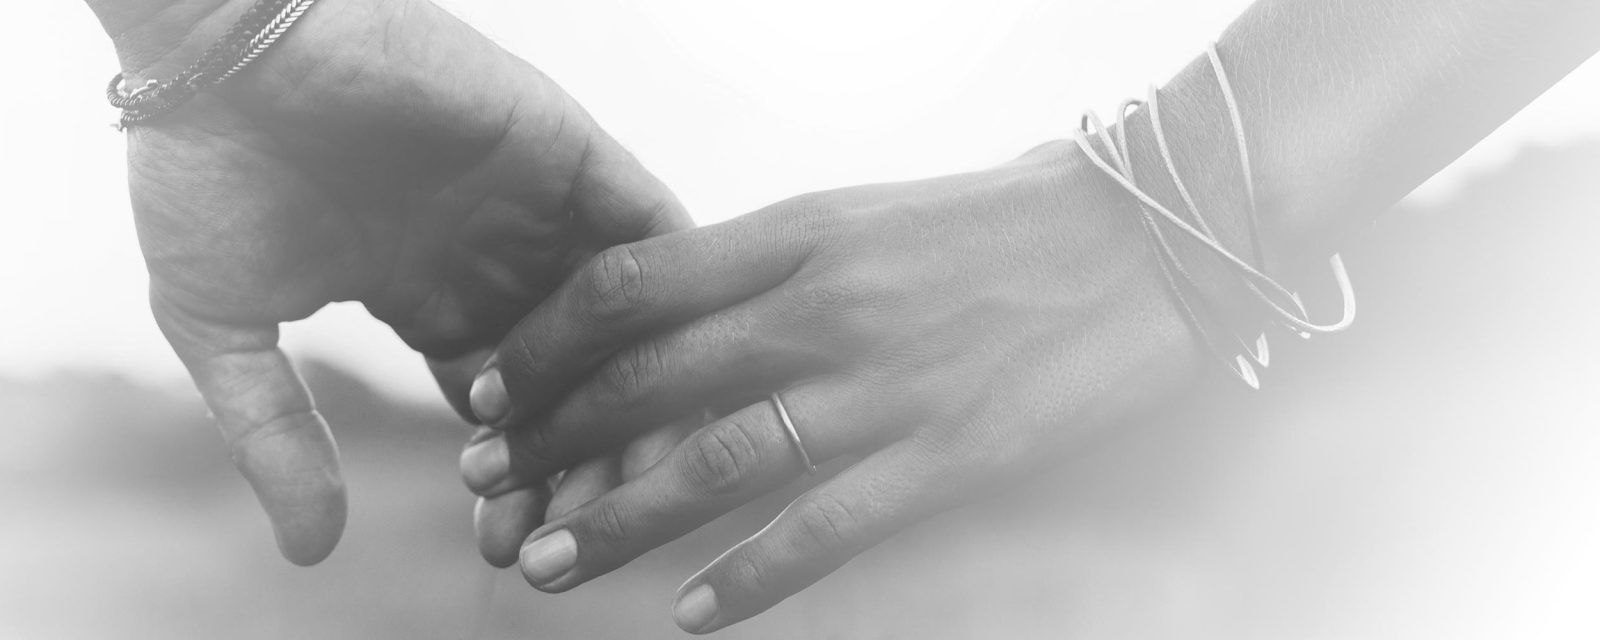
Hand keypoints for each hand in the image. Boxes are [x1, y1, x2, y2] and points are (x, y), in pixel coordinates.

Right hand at [85, 0, 688, 564]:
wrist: (215, 45)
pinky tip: (669, 371)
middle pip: (573, 377)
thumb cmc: (201, 167)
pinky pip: (644, 225)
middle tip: (577, 535)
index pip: (502, 407)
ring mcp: (532, 200)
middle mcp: (491, 251)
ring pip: (621, 315)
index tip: (507, 548)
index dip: (512, 479)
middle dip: (577, 462)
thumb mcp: (220, 325)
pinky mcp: (561, 147)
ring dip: (632, 395)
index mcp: (424, 291)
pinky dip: (666, 292)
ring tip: (625, 480)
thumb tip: (313, 552)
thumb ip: (276, 433)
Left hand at [461, 140, 1209, 631]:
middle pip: (649, 380)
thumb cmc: (1001, 221)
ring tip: (546, 564)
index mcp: (795, 230)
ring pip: (718, 464)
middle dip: (549, 437)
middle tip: (482, 485)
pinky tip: (691, 618)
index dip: (542, 343)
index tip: (487, 385)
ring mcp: (884, 386)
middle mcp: (822, 305)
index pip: (629, 285)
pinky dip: (750, 579)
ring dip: (619, 520)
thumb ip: (764, 265)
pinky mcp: (948, 456)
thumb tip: (664, 315)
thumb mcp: (861, 215)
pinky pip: (826, 531)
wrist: (1155, 235)